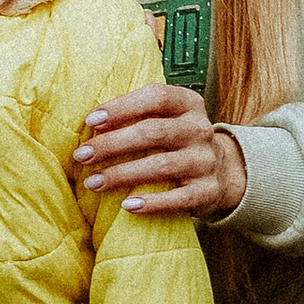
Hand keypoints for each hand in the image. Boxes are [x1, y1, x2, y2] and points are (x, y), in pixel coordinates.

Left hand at [73, 81, 247, 221]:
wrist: (222, 169)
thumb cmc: (176, 139)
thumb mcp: (168, 117)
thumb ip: (139, 114)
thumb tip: (90, 124)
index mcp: (188, 103)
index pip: (156, 97)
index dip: (122, 107)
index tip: (91, 121)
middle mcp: (200, 129)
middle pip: (153, 132)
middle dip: (112, 144)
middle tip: (81, 156)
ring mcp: (206, 160)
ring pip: (161, 166)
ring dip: (122, 174)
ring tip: (93, 182)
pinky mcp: (209, 190)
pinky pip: (179, 198)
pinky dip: (152, 202)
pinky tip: (127, 205)